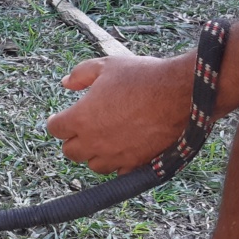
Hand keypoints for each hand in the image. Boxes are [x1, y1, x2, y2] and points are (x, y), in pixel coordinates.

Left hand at [46, 52, 193, 173]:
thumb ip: (80, 75)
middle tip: (83, 129)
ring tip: (104, 140)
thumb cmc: (143, 77)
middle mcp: (94, 141)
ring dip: (94, 155)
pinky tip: (124, 149)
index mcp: (81, 118)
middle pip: (70, 152)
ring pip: (94, 165)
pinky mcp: (138, 163)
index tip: (63, 117)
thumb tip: (66, 83)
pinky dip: (118, 164)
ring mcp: (116, 155)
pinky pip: (120, 172)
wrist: (183, 92)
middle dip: (74, 140)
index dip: (58, 121)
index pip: (55, 129)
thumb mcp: (107, 66)